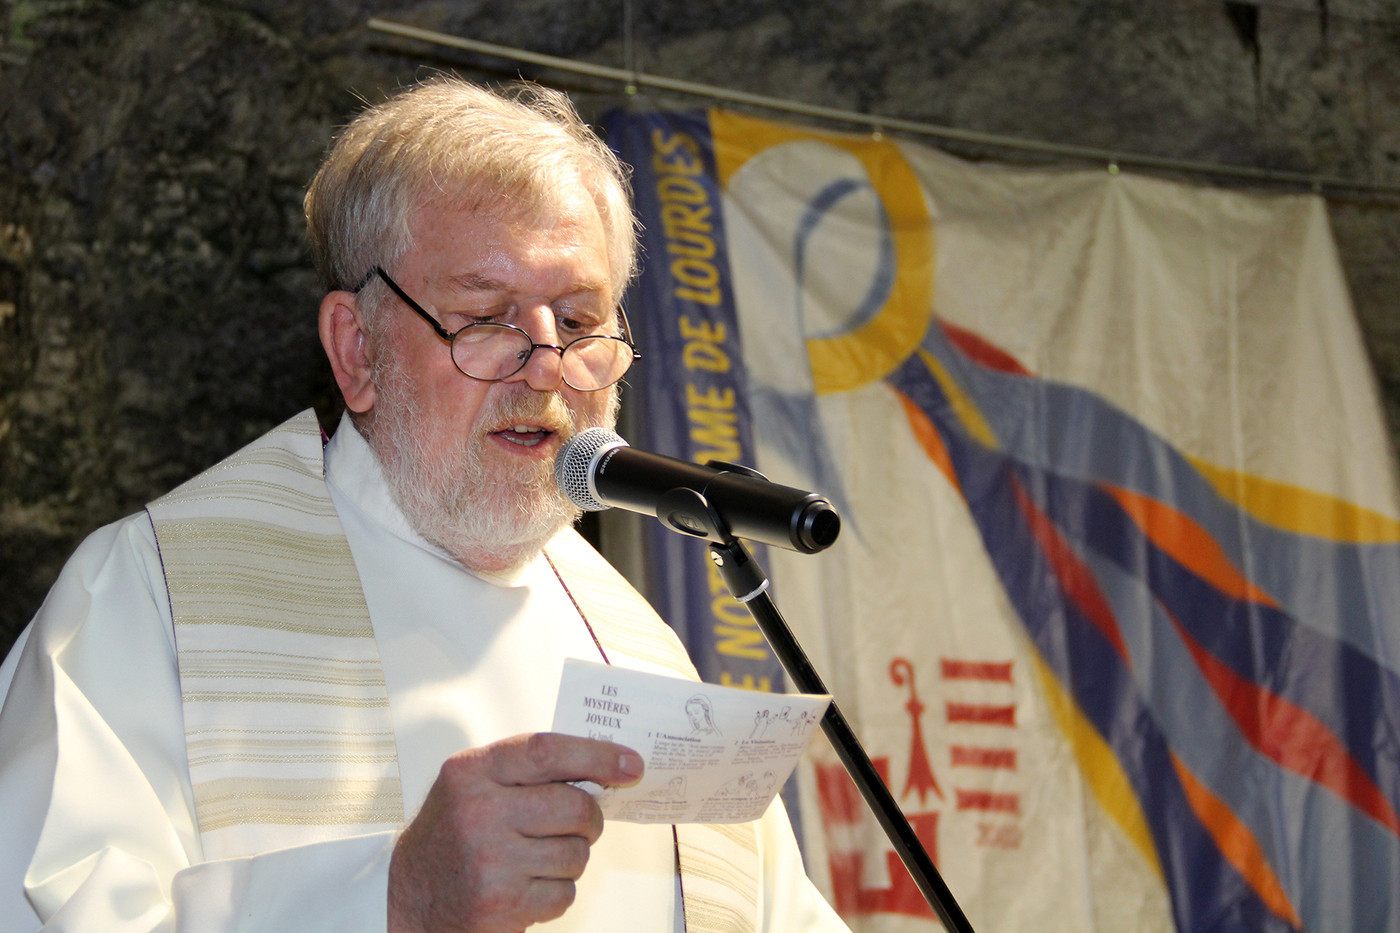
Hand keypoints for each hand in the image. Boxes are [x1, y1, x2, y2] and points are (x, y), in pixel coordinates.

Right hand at [387, 733, 644, 932]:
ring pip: (577, 854)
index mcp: (472, 772)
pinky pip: (565, 893)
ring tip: (538, 859)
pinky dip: (556, 892)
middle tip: (580, 824)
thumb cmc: (451, 834)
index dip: (598, 755)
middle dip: (589, 819)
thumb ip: (527, 769)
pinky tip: (527, 886)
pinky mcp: (502, 904)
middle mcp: (479, 813)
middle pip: (575, 808)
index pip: (547, 751)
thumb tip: (604, 766)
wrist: (407, 896)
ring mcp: (491, 861)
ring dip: (570, 858)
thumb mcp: (473, 783)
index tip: (631, 765)